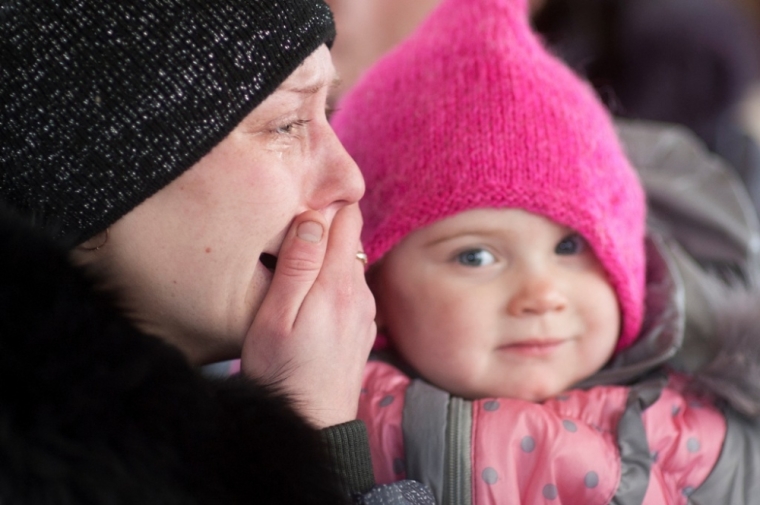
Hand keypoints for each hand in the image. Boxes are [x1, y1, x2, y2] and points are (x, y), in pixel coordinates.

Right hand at [241, 204, 375, 427]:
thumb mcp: (275, 317)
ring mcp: (365, 312)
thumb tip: (314, 216)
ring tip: (295, 268)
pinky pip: (352, 289)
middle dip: (325, 229)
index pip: (347, 218)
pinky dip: (335, 283)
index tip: (297, 212)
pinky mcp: (362, 328)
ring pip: (351, 263)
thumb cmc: (282, 372)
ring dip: (329, 257)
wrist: (311, 425)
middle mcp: (361, 293)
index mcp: (338, 283)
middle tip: (288, 240)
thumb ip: (297, 265)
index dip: (323, 207)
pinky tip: (312, 301)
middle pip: (350, 238)